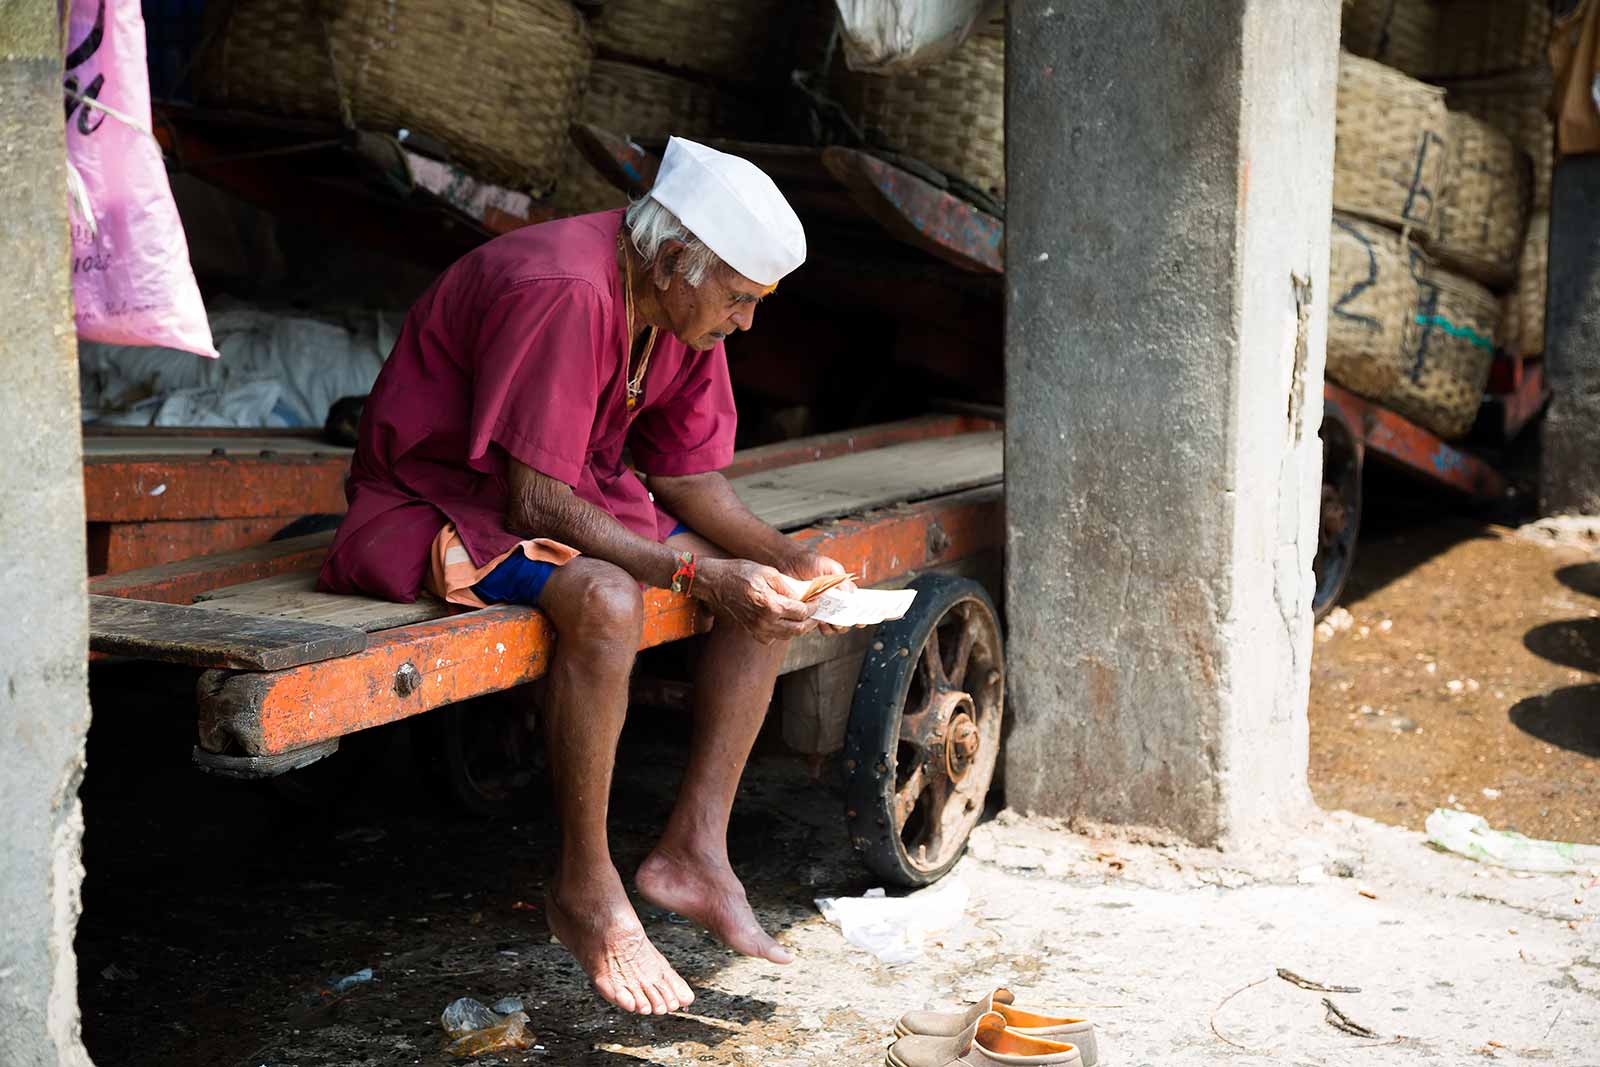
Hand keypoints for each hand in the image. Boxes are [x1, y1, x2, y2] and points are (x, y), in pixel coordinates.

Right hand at [694, 557, 816, 643]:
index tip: (818, 601)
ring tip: (804, 616)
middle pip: (798, 629)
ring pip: (788, 635)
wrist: (715, 583)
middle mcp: (765, 622)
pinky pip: (774, 637)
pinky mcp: (752, 632)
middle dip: (811, 621)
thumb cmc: (740, 573)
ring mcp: (758, 630)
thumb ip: (788, 586)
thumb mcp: (768, 572)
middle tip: (816, 612)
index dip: (813, 607)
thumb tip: (804, 595)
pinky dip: (784, 631)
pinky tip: (785, 620)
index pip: (802, 612)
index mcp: (771, 605)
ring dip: (799, 627)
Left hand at [778, 551, 857, 635]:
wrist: (789, 564)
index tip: (860, 622)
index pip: (854, 608)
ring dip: (831, 627)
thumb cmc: (811, 563)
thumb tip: (850, 593)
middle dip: (844, 624)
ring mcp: (820, 609)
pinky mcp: (808, 613)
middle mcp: (833, 603)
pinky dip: (816, 626)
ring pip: (831, 627)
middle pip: (844, 621)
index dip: (859, 617)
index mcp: (842, 593)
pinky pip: (814, 626)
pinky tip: (815, 619)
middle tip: (839, 620)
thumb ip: (842, 580)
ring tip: (827, 620)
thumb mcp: (830, 567)